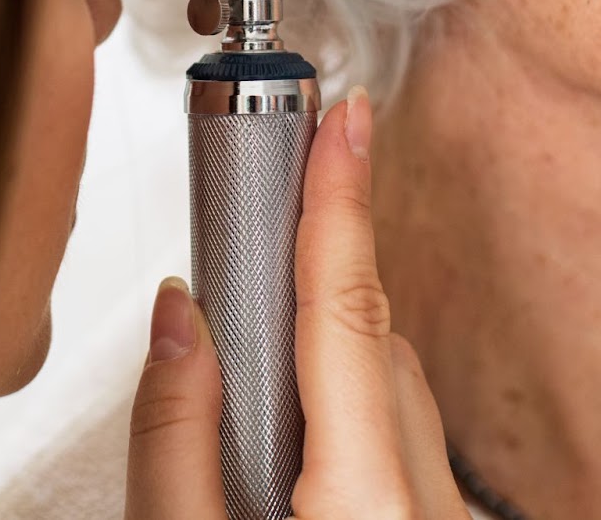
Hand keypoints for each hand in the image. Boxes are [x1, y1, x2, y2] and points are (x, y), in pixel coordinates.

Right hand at [124, 88, 470, 519]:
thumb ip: (172, 437)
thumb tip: (176, 318)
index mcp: (367, 501)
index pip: (348, 310)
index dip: (342, 201)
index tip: (347, 119)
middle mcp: (428, 505)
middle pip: (374, 343)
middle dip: (314, 274)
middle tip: (258, 214)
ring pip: (393, 391)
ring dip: (327, 351)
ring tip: (248, 356)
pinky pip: (405, 439)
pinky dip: (350, 408)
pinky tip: (293, 431)